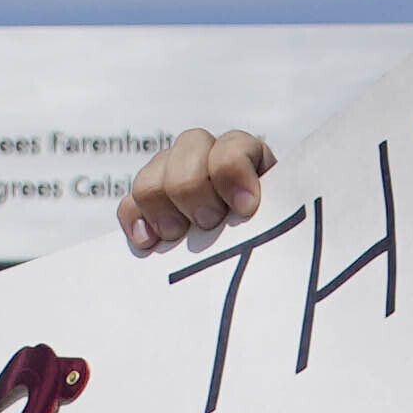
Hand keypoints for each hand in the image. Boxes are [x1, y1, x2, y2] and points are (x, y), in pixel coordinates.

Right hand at [118, 129, 272, 255]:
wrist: (251, 266)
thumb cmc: (276, 247)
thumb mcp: (282, 230)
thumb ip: (278, 225)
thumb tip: (281, 238)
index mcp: (250, 158)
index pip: (236, 147)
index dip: (234, 172)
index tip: (245, 209)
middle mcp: (211, 156)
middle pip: (189, 146)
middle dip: (194, 186)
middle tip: (207, 223)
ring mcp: (175, 174)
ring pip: (155, 169)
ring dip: (162, 203)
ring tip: (175, 236)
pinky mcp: (151, 200)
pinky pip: (131, 199)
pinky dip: (134, 218)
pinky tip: (146, 243)